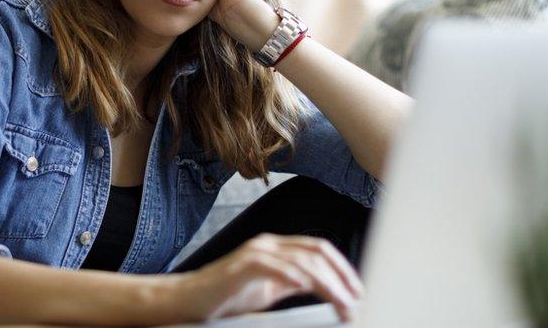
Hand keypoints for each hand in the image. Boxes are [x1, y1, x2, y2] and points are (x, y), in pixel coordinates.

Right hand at [172, 233, 364, 322]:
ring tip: (340, 303)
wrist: (190, 300)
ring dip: (326, 283)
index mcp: (277, 249)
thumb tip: (325, 290)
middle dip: (341, 276)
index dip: (342, 268)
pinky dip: (289, 274)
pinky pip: (269, 266)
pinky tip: (304, 285)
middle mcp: (268, 245)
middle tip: (355, 300)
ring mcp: (253, 253)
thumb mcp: (269, 290)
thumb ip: (293, 284)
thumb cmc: (227, 296)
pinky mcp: (239, 267)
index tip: (357, 291)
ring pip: (299, 261)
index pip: (318, 250)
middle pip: (314, 252)